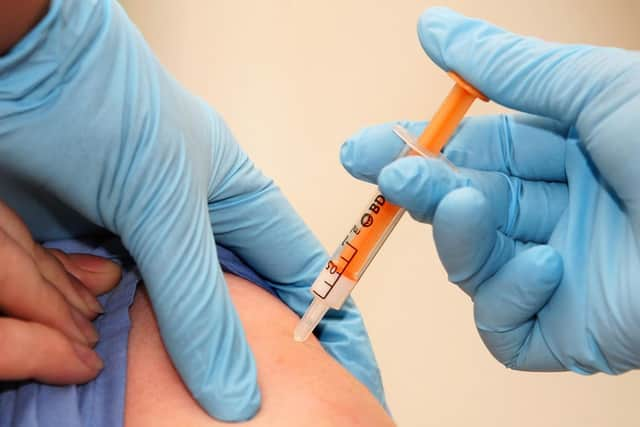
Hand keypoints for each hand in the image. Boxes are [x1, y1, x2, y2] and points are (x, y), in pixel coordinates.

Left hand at [0, 0, 383, 418]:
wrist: (14, 66)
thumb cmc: (103, 102)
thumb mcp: (165, 203)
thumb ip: (197, 299)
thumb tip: (237, 386)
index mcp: (238, 200)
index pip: (299, 271)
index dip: (325, 321)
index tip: (340, 373)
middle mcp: (196, 226)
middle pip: (239, 305)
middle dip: (253, 354)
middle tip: (264, 409)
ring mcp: (146, 242)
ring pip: (177, 317)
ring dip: (182, 360)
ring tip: (199, 411)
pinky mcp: (94, 256)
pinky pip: (118, 315)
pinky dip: (123, 349)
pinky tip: (132, 382)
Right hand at [341, 7, 639, 373]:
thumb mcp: (594, 91)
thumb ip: (504, 67)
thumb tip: (433, 25)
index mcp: (565, 159)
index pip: (473, 154)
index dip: (417, 148)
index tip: (365, 148)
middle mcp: (556, 216)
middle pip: (465, 206)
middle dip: (419, 188)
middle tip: (384, 173)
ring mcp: (557, 277)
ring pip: (474, 263)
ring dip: (460, 234)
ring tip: (468, 203)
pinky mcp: (562, 333)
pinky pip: (503, 325)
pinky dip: (511, 293)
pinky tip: (553, 265)